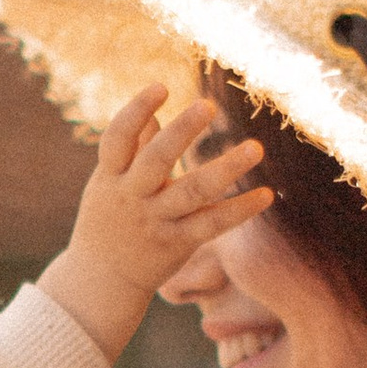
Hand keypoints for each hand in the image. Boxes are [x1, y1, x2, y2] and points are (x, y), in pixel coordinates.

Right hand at [37, 86, 268, 359]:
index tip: (161, 86)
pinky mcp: (176, 244)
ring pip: (192, 192)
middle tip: (208, 105)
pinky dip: (239, 210)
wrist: (99, 281)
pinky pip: (211, 225)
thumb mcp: (108, 183)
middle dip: (180, 132)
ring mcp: (154, 222)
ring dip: (225, 169)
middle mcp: (131, 196)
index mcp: (110, 175)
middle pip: (155, 160)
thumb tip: (154, 113)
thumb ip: (133, 149)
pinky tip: (266, 195)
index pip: (117, 138)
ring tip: (256, 148)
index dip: (136, 110)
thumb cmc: (107, 220)